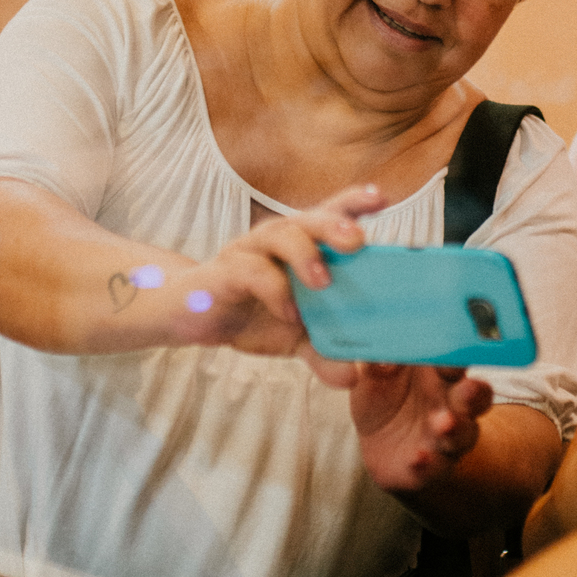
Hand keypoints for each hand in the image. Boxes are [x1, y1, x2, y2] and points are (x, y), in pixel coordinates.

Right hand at [161, 184, 386, 381]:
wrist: (194, 318)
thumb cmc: (253, 314)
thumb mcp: (295, 338)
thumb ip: (324, 352)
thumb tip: (352, 376)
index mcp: (302, 245)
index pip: (332, 214)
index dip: (355, 203)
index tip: (382, 199)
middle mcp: (279, 239)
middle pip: (311, 218)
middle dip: (336, 225)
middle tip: (358, 241)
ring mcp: (251, 250)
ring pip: (282, 235)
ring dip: (305, 255)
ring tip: (322, 282)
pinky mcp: (226, 271)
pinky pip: (252, 271)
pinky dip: (273, 290)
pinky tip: (287, 313)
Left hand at [352, 363, 494, 491]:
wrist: (380, 444)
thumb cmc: (382, 397)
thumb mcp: (372, 377)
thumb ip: (374, 367)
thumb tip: (379, 359)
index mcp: (441, 373)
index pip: (456, 362)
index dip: (456, 359)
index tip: (451, 355)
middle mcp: (454, 405)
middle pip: (473, 398)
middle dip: (472, 394)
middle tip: (467, 388)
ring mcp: (448, 438)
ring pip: (462, 435)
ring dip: (456, 430)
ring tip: (445, 423)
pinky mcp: (433, 468)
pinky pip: (435, 468)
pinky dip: (429, 464)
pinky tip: (418, 458)